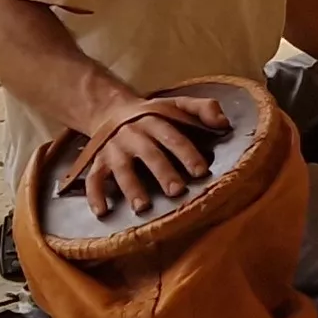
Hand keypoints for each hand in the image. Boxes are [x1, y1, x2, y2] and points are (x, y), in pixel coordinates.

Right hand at [67, 95, 232, 216]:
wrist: (110, 109)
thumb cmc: (155, 114)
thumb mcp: (178, 104)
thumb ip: (204, 109)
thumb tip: (224, 123)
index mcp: (156, 121)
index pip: (174, 137)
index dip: (187, 154)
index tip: (201, 171)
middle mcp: (133, 135)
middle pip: (149, 154)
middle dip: (163, 173)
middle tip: (177, 191)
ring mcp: (114, 149)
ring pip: (121, 169)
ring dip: (131, 188)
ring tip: (142, 207)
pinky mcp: (97, 161)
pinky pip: (93, 179)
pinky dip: (95, 196)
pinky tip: (102, 212)